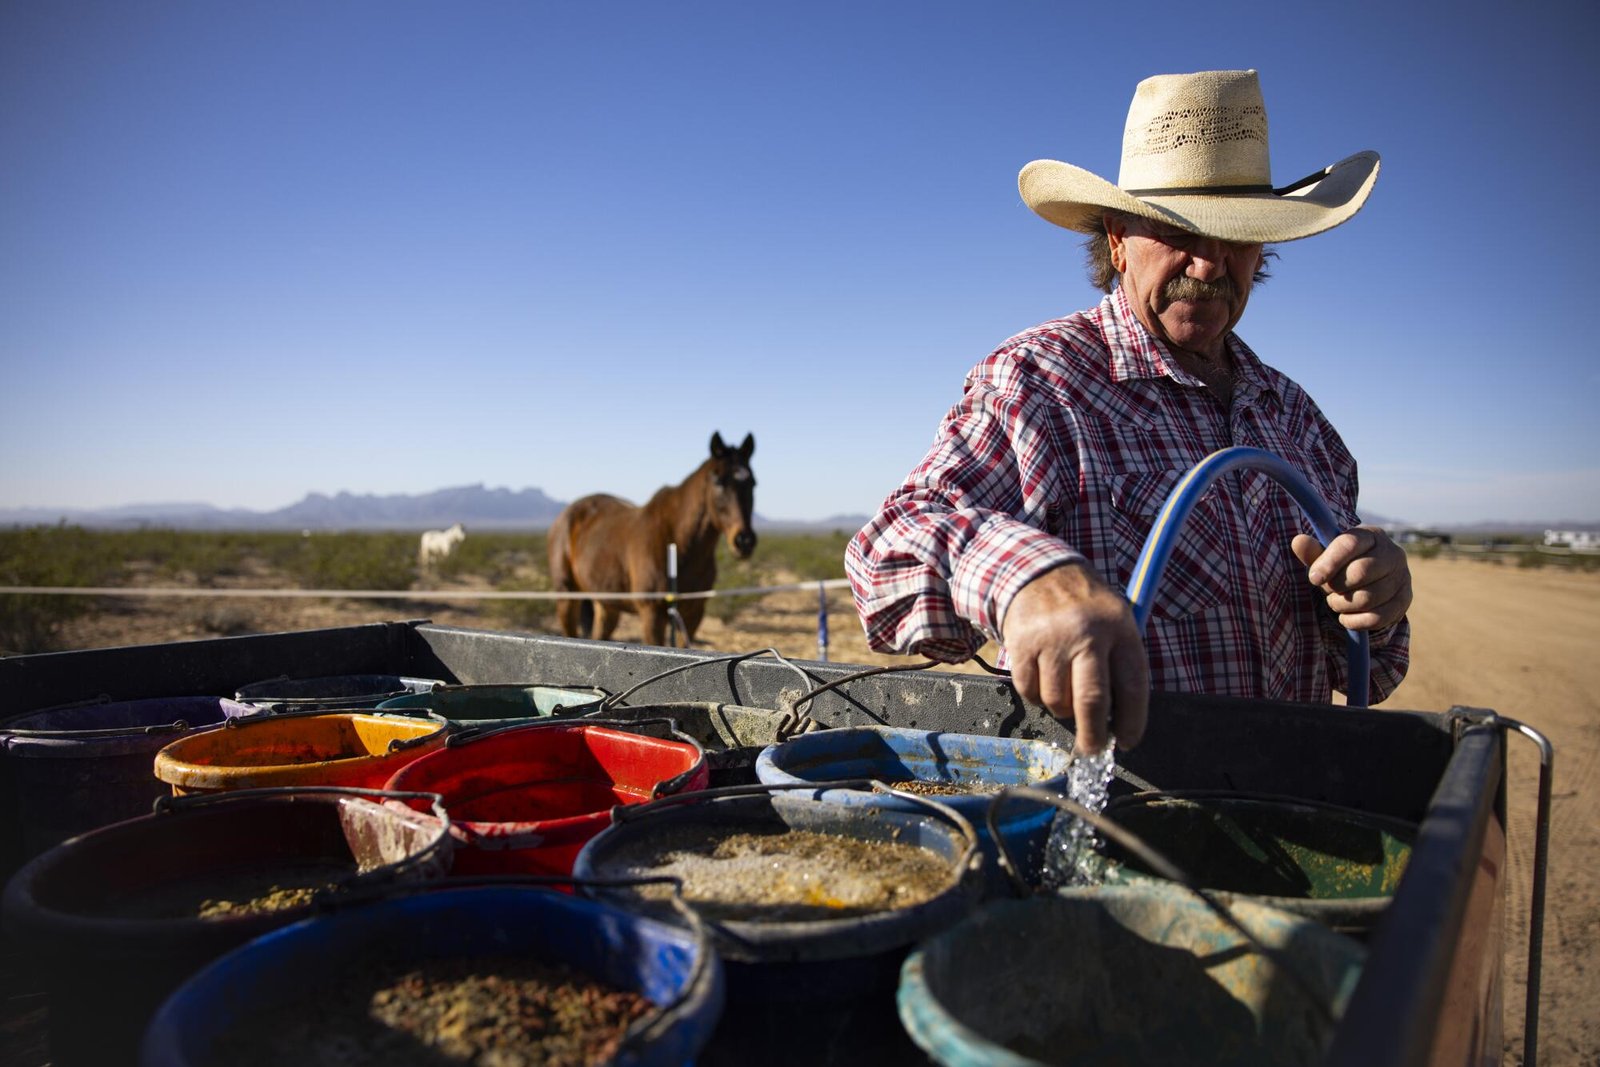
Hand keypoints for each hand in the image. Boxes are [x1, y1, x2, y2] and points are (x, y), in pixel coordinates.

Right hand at [1000, 562, 1148, 754]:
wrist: (1038, 572)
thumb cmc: (1086, 608)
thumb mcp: (1117, 621)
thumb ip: (1121, 664)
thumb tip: (1118, 721)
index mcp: (1119, 629)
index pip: (1132, 687)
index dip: (1132, 722)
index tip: (1128, 740)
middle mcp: (1086, 634)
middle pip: (1091, 701)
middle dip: (1093, 736)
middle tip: (1093, 749)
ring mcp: (1051, 639)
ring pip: (1057, 701)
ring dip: (1062, 709)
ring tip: (1065, 694)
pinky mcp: (1022, 644)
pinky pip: (1030, 691)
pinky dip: (1037, 695)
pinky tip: (1044, 679)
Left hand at [1291, 526, 1412, 630]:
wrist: (1373, 581)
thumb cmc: (1344, 565)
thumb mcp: (1328, 557)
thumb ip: (1313, 551)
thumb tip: (1298, 541)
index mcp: (1371, 535)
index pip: (1350, 544)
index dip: (1329, 562)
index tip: (1314, 578)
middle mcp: (1392, 553)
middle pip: (1360, 572)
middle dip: (1336, 585)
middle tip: (1328, 589)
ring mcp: (1402, 577)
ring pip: (1368, 598)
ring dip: (1342, 605)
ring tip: (1335, 602)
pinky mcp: (1405, 601)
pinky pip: (1377, 618)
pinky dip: (1354, 621)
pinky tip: (1346, 616)